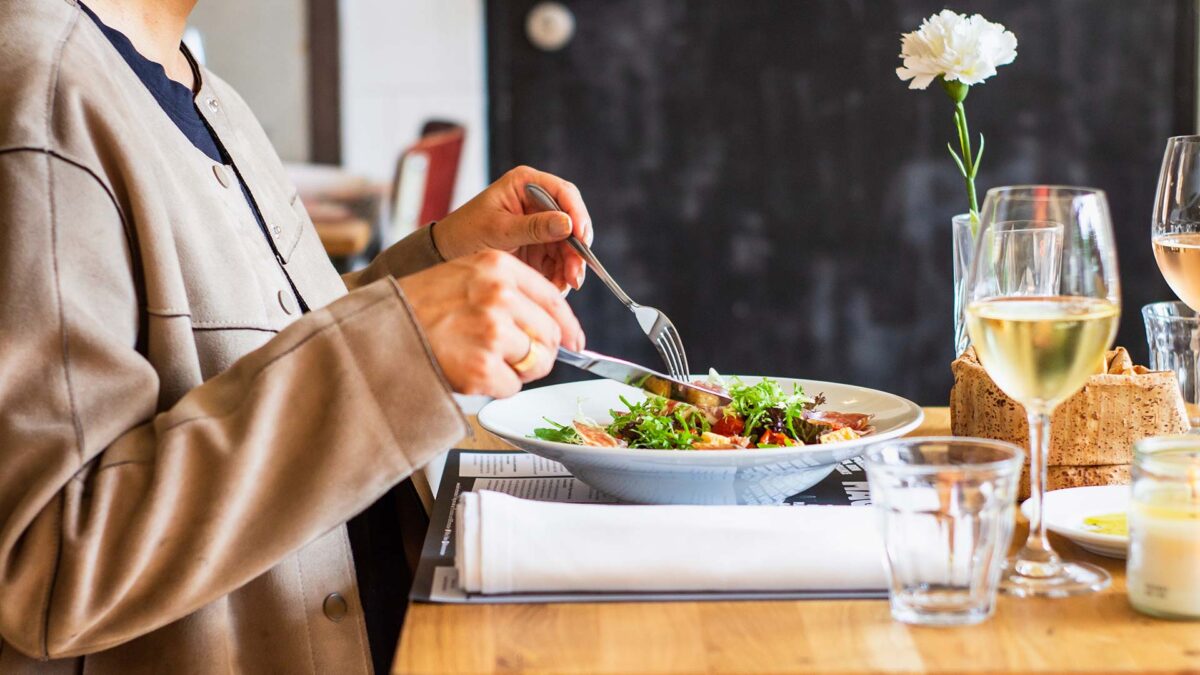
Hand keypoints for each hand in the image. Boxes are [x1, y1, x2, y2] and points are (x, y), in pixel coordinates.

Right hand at [398, 250, 584, 396]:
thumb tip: (553, 323)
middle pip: (551, 335)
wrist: (378, 330)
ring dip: (517, 370)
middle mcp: (499, 295)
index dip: (568, 326)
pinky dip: (496, 387)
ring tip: (483, 361)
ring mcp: (492, 332)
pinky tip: (470, 373)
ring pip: (535, 362)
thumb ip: (507, 289)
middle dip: (541, 352)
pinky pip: (513, 386)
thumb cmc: (418, 305)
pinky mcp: (482, 367)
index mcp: (497, 267)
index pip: (554, 299)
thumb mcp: (464, 275)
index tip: (575, 341)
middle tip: (517, 358)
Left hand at [432, 166, 592, 291]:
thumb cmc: (465, 232)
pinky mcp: (539, 246)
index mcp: (526, 184)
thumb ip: (534, 227)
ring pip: (568, 244)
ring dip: (570, 266)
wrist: (446, 253)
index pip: (563, 193)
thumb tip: (568, 224)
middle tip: (575, 273)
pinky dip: (560, 274)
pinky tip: (556, 286)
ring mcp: (540, 224)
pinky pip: (558, 260)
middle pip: (571, 221)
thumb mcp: (499, 229)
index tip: (581, 237)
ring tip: (564, 285)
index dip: (577, 214)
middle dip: (576, 249)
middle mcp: (537, 201)